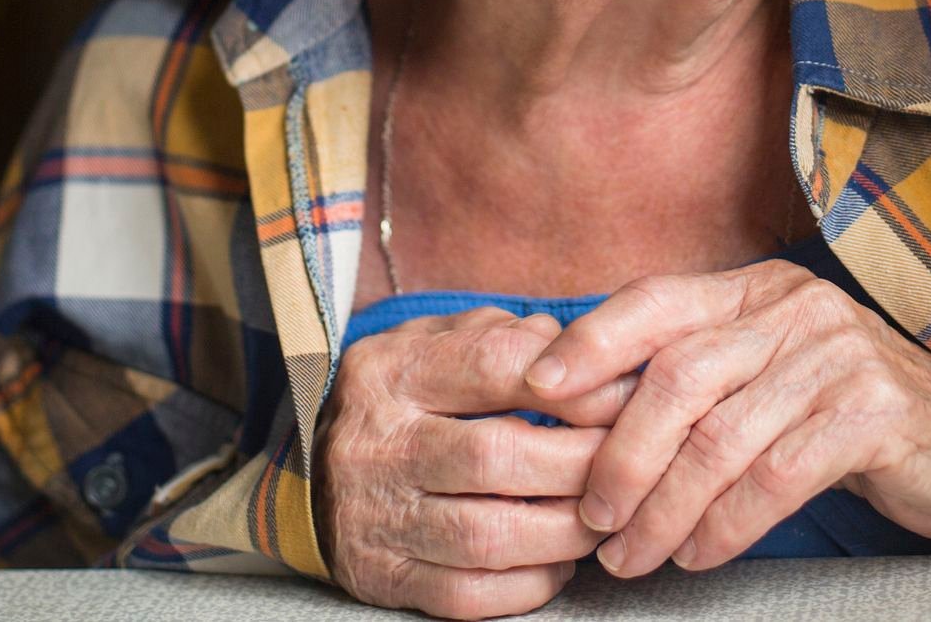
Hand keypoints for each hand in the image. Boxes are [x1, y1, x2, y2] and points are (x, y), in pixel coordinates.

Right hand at [314, 306, 607, 617]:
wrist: (302, 471)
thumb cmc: (400, 396)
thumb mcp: (434, 341)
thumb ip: (504, 334)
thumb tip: (577, 352)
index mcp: (395, 373)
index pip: (496, 366)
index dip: (574, 383)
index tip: (624, 395)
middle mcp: (379, 446)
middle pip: (498, 456)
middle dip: (581, 461)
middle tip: (628, 459)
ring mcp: (378, 519)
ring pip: (489, 536)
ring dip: (565, 529)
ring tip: (605, 512)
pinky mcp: (384, 579)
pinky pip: (468, 596)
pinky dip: (529, 585)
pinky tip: (560, 562)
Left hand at [520, 261, 930, 575]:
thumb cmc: (848, 423)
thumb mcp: (772, 382)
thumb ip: (700, 381)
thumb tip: (582, 413)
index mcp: (764, 289)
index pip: (660, 299)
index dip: (593, 341)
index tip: (536, 390)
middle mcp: (801, 307)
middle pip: (680, 374)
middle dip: (621, 453)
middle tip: (591, 518)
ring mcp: (843, 354)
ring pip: (723, 434)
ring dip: (664, 507)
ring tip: (633, 557)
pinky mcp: (878, 411)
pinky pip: (777, 474)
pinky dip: (726, 524)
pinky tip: (700, 555)